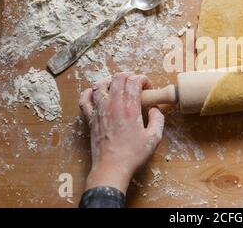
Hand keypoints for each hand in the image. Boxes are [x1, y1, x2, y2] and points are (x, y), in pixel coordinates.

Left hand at [79, 72, 164, 192]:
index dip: (143, 79)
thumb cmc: (133, 154)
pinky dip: (89, 92)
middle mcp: (113, 105)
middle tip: (135, 82)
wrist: (112, 168)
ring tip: (118, 84)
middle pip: (118, 78)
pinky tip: (95, 93)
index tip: (147, 87)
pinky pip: (85, 100)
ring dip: (110, 80)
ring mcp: (100, 111)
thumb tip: (155, 110)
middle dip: (129, 75)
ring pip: (100, 85)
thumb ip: (158, 119)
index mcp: (130, 108)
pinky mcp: (91, 119)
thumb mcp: (154, 137)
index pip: (134, 81)